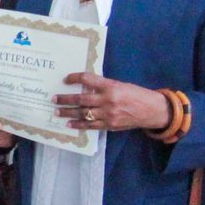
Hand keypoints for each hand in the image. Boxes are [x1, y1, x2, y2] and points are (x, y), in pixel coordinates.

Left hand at [54, 72, 171, 133]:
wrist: (151, 110)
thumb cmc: (136, 94)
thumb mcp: (120, 85)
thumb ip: (104, 86)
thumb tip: (85, 87)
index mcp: (110, 86)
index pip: (88, 79)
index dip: (75, 78)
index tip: (66, 79)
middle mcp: (108, 100)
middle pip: (81, 99)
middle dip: (65, 99)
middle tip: (53, 99)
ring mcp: (108, 114)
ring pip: (83, 113)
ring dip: (68, 113)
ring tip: (57, 112)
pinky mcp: (110, 125)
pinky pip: (90, 125)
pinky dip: (79, 125)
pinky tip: (69, 124)